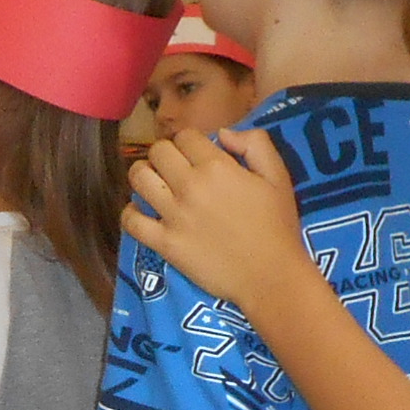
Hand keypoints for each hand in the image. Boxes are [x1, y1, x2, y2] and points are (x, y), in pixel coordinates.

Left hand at [122, 124, 314, 317]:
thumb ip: (255, 143)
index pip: (185, 136)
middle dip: (166, 154)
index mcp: (217, 167)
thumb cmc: (278, 226)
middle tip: (177, 168)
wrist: (271, 276)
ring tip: (157, 184)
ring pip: (138, 178)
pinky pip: (131, 220)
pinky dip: (131, 212)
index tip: (197, 154)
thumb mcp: (278, 176)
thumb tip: (223, 133)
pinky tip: (144, 212)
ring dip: (145, 175)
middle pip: (158, 152)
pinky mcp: (165, 243)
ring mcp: (173, 215)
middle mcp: (190, 186)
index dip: (190, 141)